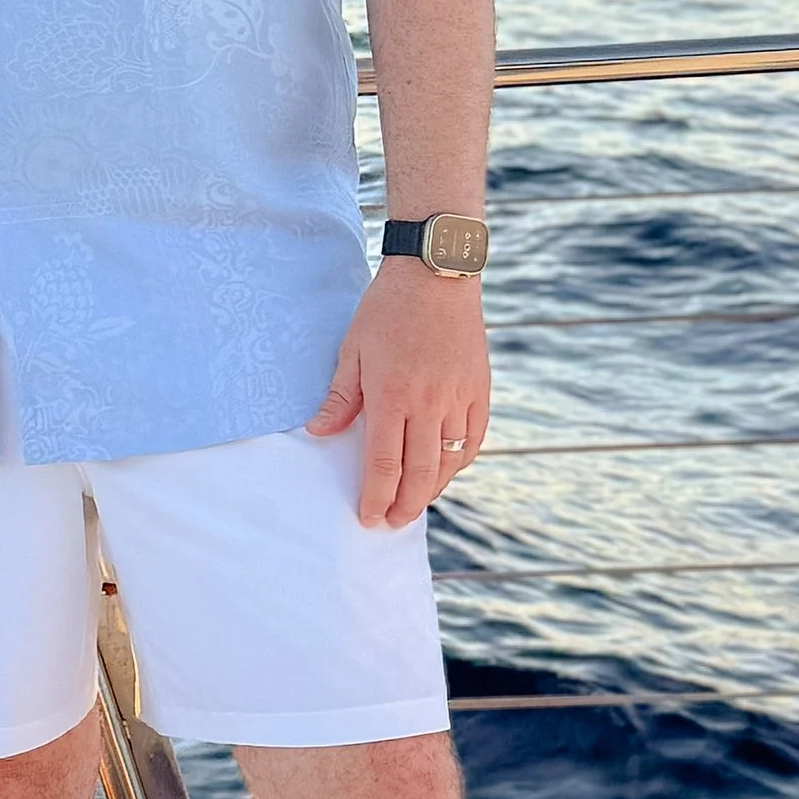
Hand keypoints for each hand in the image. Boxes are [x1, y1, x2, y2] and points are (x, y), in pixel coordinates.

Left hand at [305, 261, 489, 527]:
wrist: (437, 274)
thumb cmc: (387, 309)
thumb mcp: (353, 349)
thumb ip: (340, 397)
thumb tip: (319, 433)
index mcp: (393, 395)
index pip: (384, 463)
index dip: (376, 496)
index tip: (368, 516)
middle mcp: (430, 403)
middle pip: (419, 472)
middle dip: (404, 505)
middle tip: (392, 524)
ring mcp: (459, 397)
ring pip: (449, 460)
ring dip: (431, 489)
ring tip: (415, 504)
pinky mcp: (479, 390)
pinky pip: (473, 438)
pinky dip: (460, 461)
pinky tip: (446, 471)